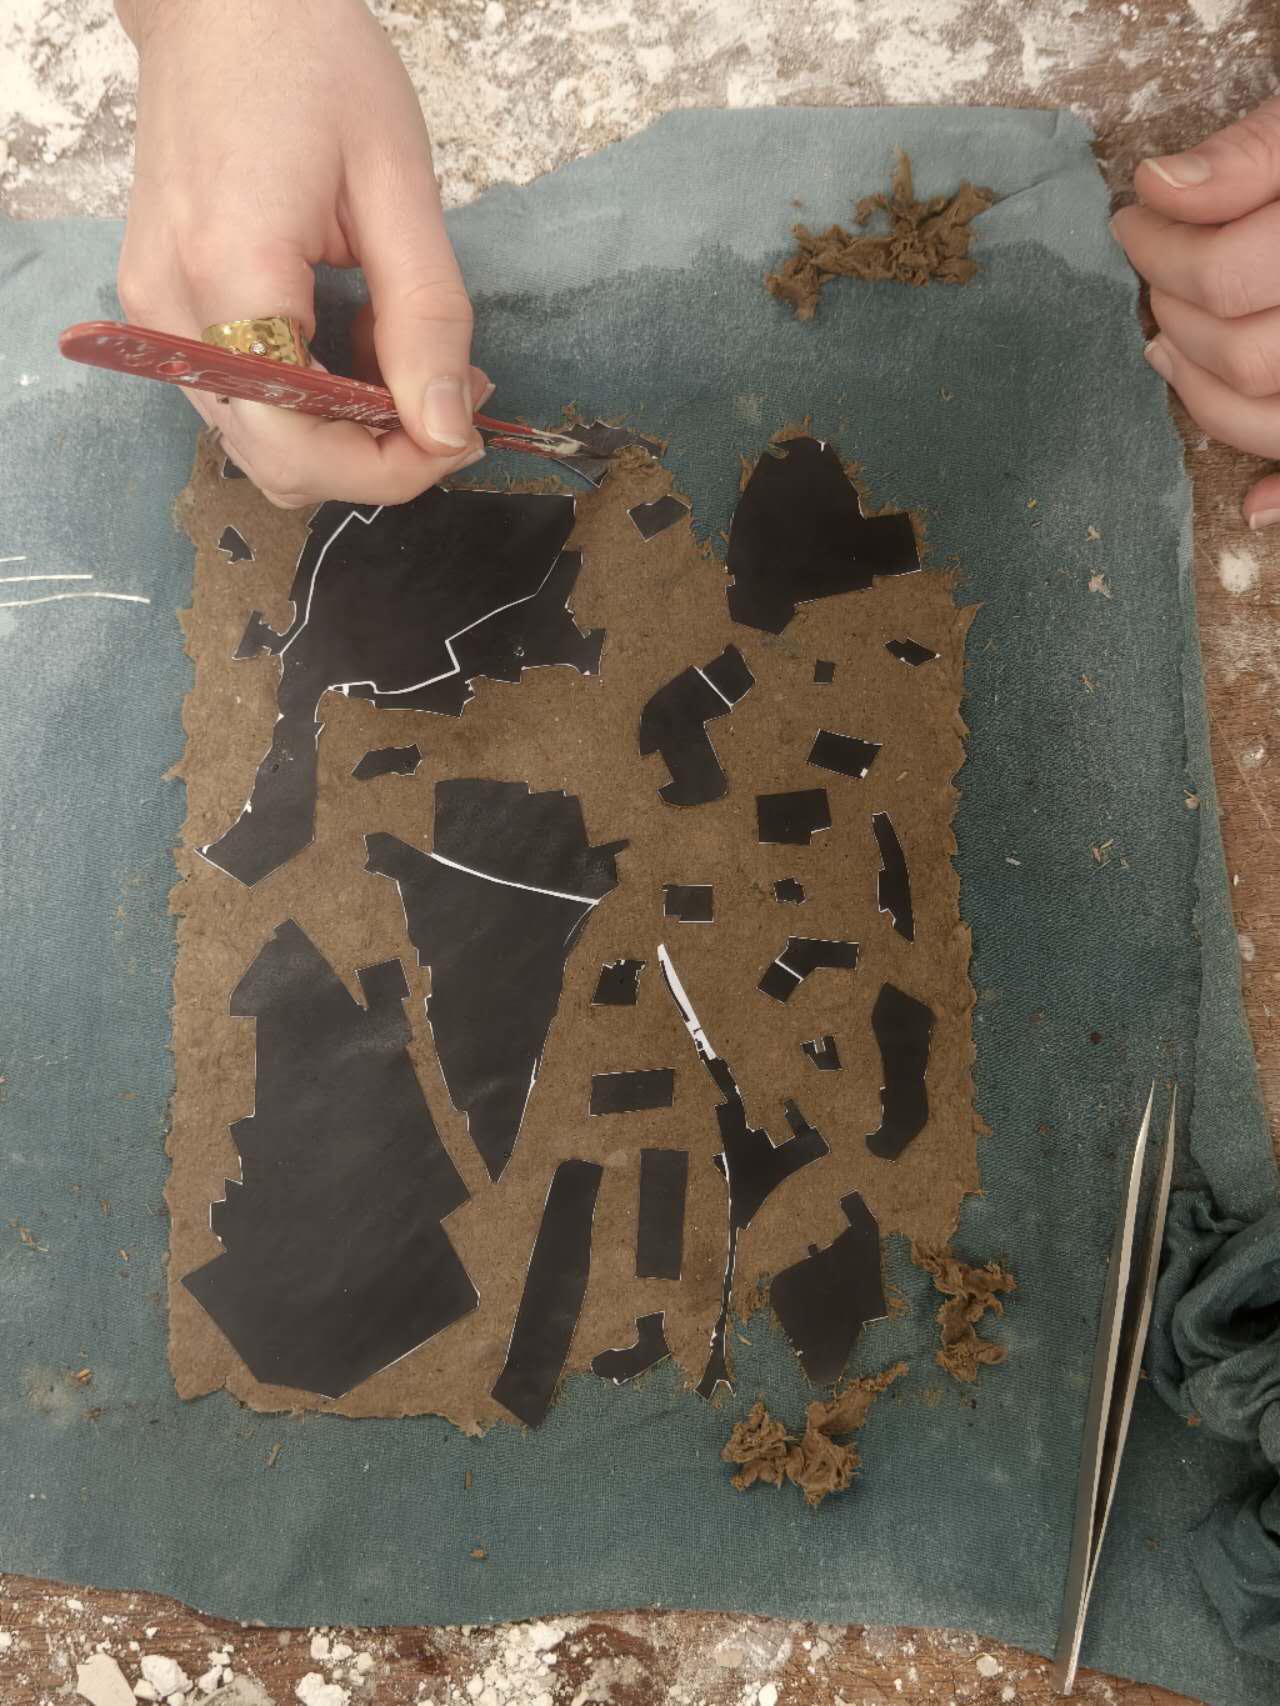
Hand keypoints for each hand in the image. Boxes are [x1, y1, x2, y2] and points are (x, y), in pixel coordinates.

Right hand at [114, 0, 487, 507]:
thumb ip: (427, 319)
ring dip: (346, 433)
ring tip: (403, 360)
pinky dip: (311, 401)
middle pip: (277, 462)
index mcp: (229, 268)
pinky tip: (354, 341)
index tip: (457, 435)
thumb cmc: (310, 61)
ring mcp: (157, 313)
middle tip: (446, 405)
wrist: (220, 1)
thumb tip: (447, 429)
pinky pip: (244, 401)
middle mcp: (173, 309)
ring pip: (261, 442)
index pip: (300, 443)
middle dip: (374, 460)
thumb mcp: (398, 184)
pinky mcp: (162, 307)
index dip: (388, 468)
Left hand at [1112, 96, 1279, 528]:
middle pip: (1243, 355)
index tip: (1132, 219)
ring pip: (1269, 418)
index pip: (1227, 274)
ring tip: (1166, 342)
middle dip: (1175, 315)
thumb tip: (1160, 187)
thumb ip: (1253, 153)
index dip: (1162, 250)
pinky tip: (1250, 503)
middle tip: (1154, 273)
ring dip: (1199, 392)